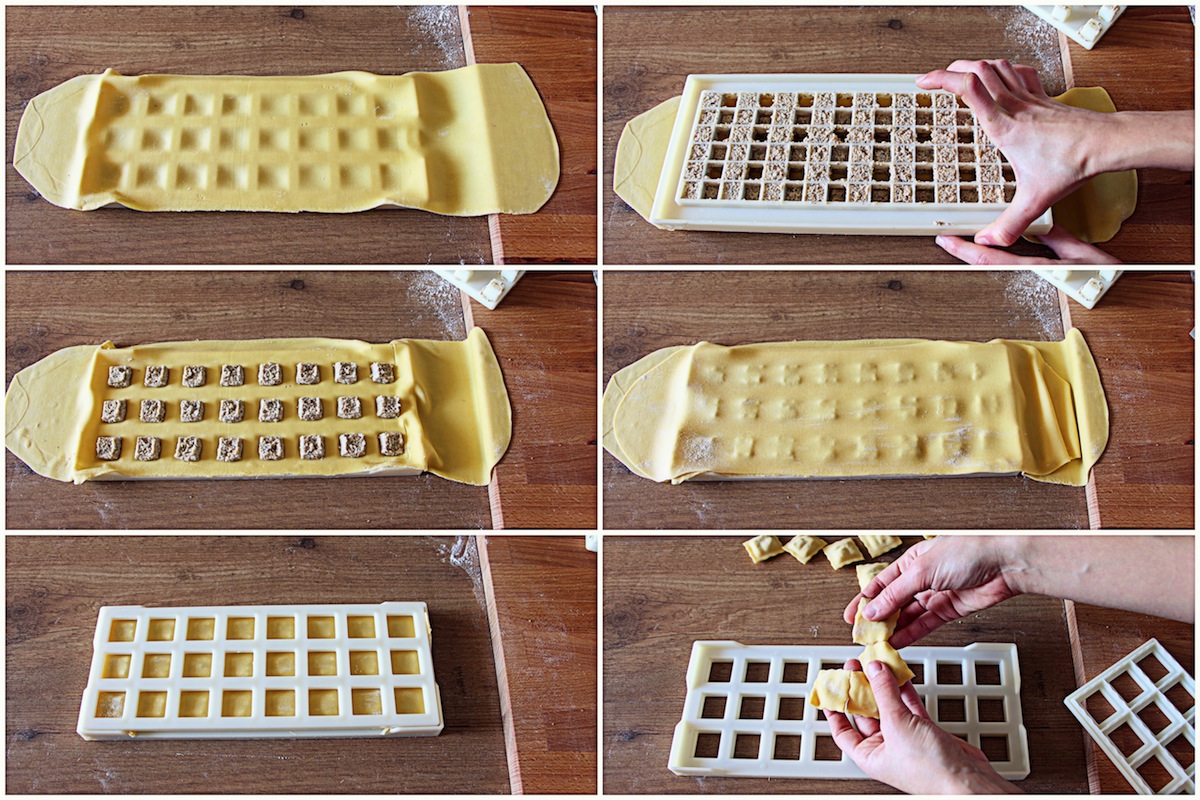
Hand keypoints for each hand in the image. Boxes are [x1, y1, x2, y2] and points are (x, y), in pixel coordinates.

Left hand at [827, 659, 1017, 793]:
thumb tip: (874, 669)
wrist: (966, 779)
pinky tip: (898, 675)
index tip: (832, 690)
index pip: (843, 731)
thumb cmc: (930, 771)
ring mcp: (906, 740)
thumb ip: (884, 693)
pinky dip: (904, 691)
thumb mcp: (897, 724)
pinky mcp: (925, 733)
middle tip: (856, 668)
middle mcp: (886, 749)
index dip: (835, 710)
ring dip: (883, 686)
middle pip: (866, 714)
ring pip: (889, 707)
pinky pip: (909, 707)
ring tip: (876, 665)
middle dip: (861, 690)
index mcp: (870, 757)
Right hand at [842, 537, 1023, 648]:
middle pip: (893, 602)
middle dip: (878, 619)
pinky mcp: (949, 610)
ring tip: (880, 643)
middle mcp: (921, 578)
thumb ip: (895, 594)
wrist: (1004, 563)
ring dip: (894, 630)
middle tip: (864, 635)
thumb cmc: (967, 551)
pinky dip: (912, 634)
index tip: (852, 617)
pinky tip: (900, 642)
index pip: (880, 584)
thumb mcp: (921, 571)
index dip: (864, 600)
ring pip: (908, 616)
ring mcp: (935, 595)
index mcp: (910, 561)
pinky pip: (925, 624)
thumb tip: (873, 610)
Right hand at [917, 60, 1113, 246]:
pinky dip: (1006, 69)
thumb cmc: (1074, 162)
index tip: (925, 82)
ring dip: (977, 64)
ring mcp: (1030, 98)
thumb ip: (1010, 224)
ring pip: (998, 65)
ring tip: (963, 73)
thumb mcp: (1036, 199)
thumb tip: (988, 242)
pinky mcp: (1044, 98)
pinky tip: (1003, 77)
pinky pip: (1021, 72)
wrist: (1104, 144)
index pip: (968, 87)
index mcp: (1004, 125)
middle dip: (952, 68)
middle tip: (937, 78)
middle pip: (978, 68)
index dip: (941, 79)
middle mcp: (1014, 106)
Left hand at [936, 225, 1122, 264]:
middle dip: (964, 254)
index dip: (966, 250)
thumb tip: (1030, 225)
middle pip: (987, 265)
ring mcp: (1032, 280)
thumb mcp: (1077, 250)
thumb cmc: (1102, 275)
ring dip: (975, 256)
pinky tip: (985, 250)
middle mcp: (1030, 277)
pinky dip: (992, 259)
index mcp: (1037, 269)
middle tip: (944, 240)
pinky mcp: (1037, 280)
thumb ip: (1052, 237)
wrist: (1116, 294)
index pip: (993, 259)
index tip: (947, 241)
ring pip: (995, 268)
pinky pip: (1007, 269)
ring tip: (958, 243)